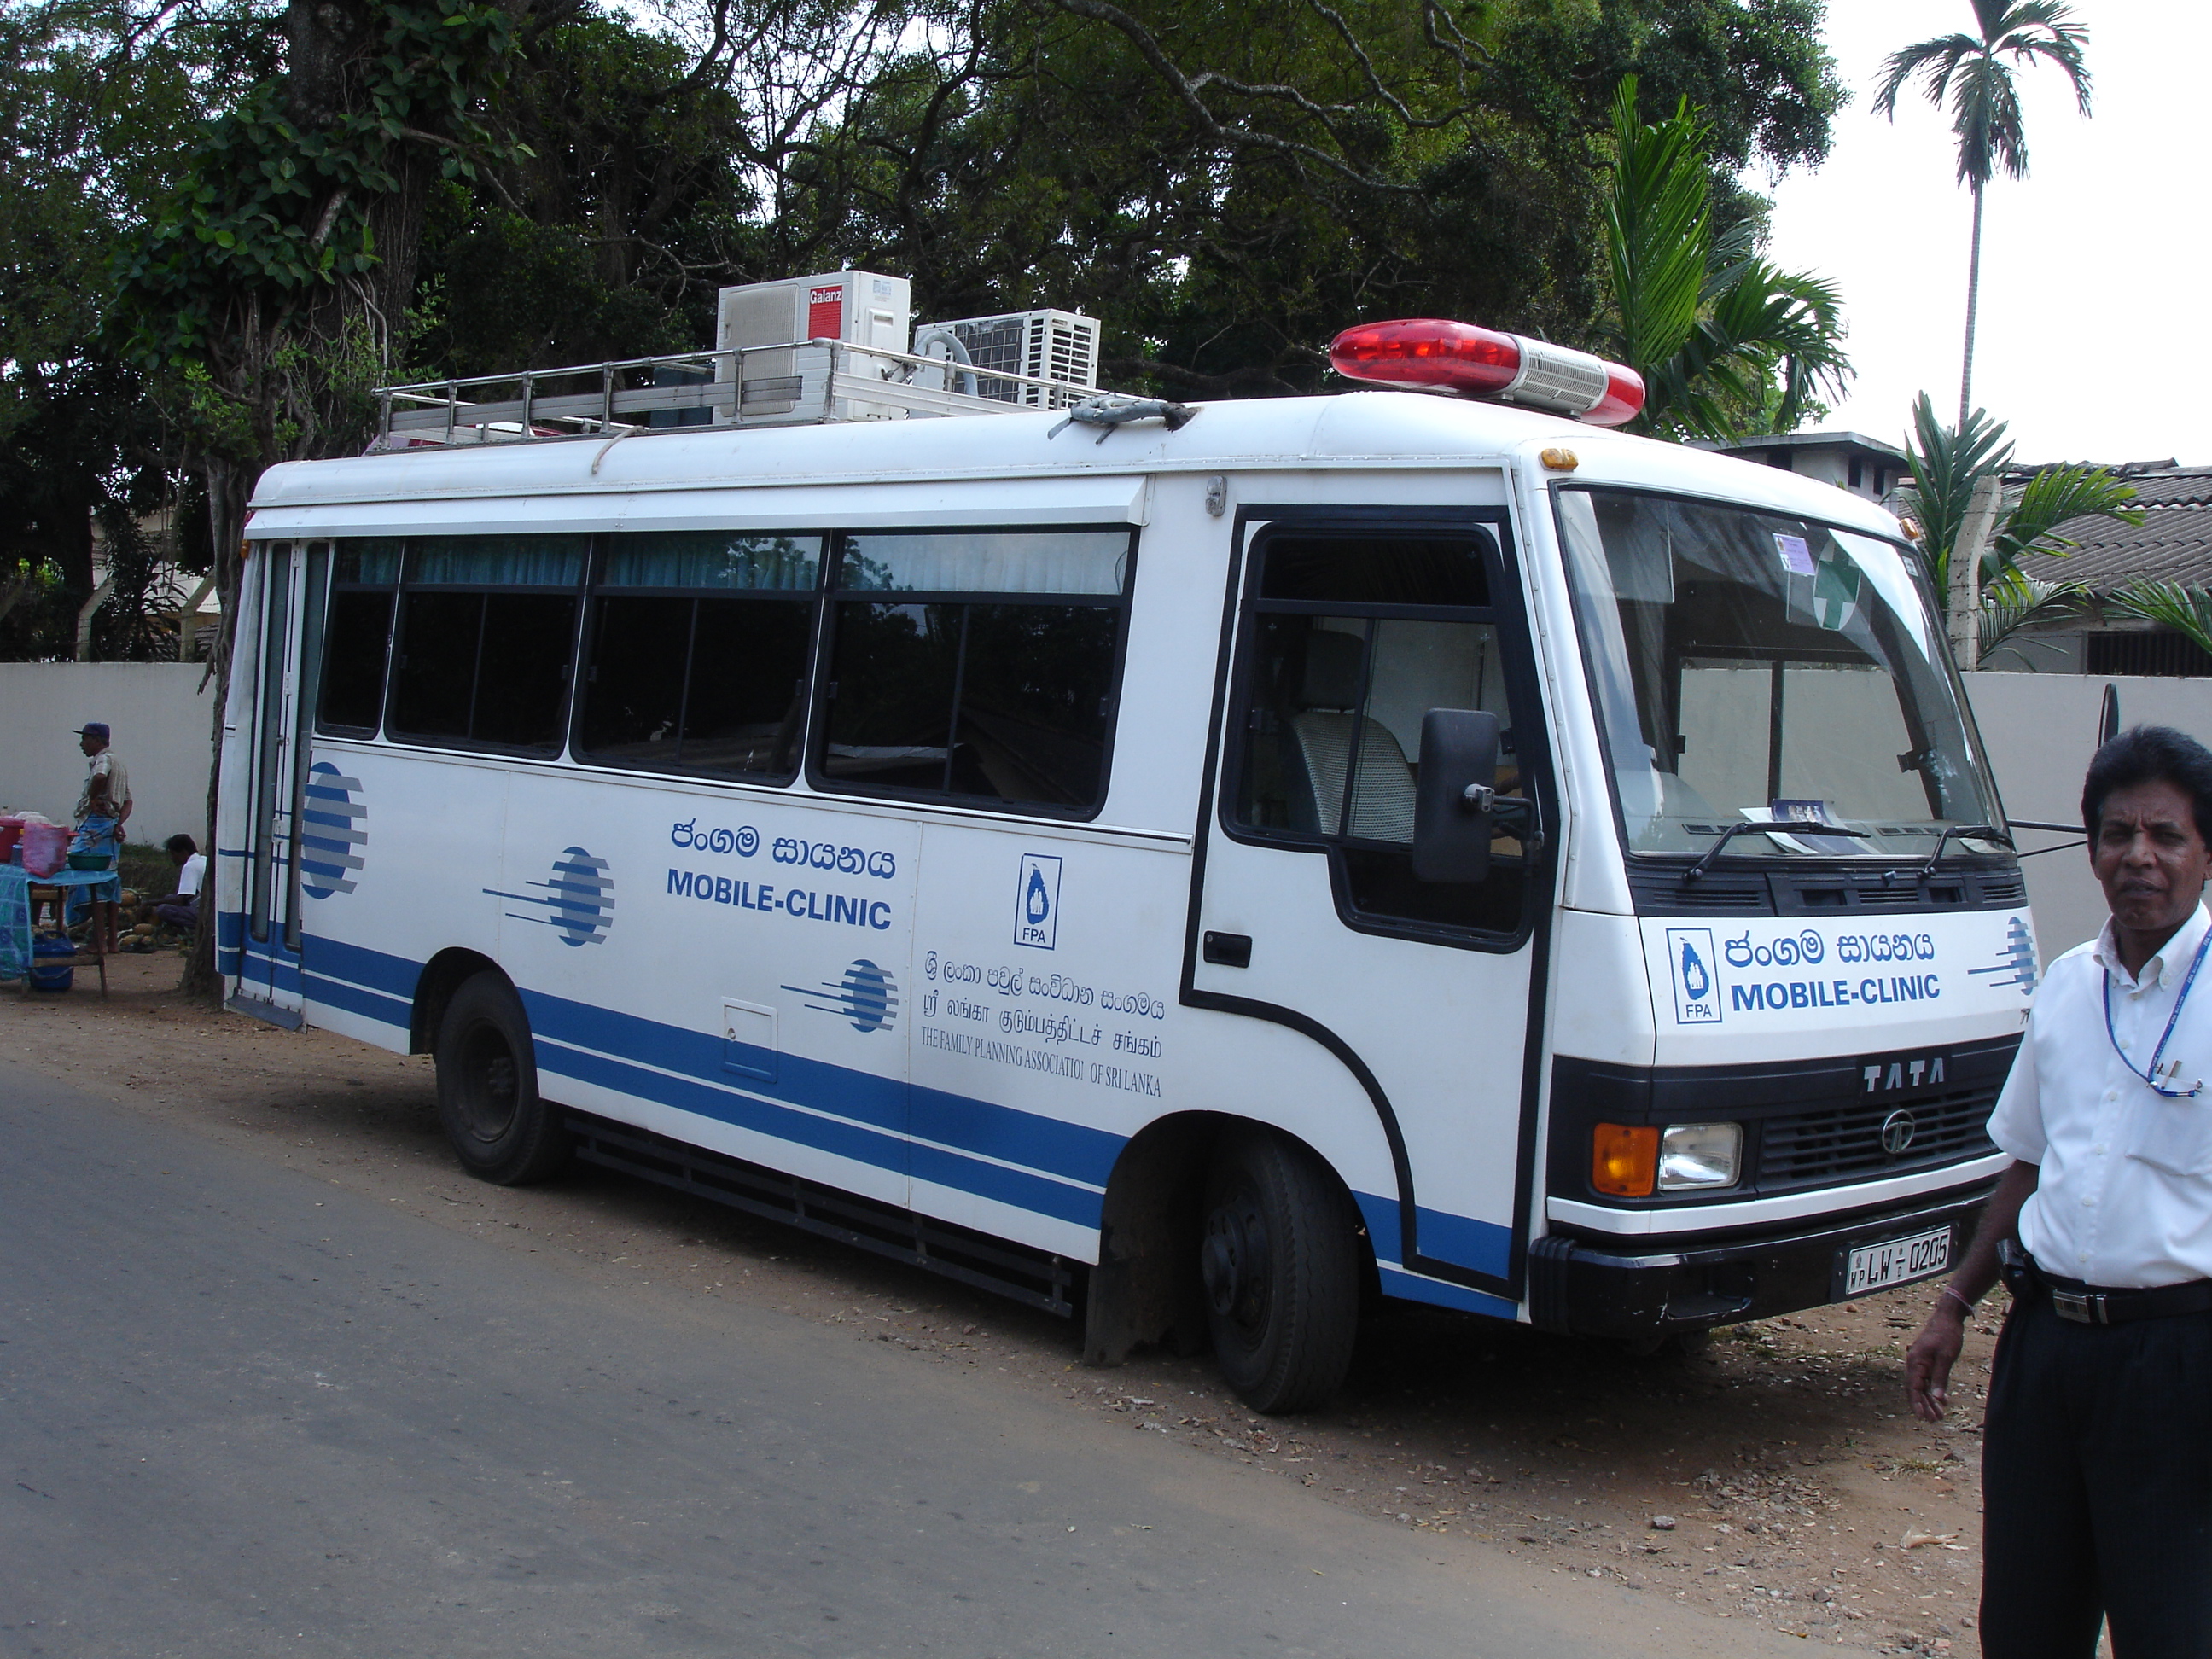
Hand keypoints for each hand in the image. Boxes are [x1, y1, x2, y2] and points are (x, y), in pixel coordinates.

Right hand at [1905, 1301, 1966, 1421]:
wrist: (1948, 1318)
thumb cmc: (1947, 1335)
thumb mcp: (1946, 1357)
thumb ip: (1940, 1378)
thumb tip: (1936, 1399)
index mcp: (1915, 1362)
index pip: (1913, 1387)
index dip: (1917, 1403)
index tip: (1922, 1418)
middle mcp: (1914, 1363)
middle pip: (1916, 1389)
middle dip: (1924, 1406)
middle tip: (1934, 1421)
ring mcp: (1920, 1363)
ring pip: (1922, 1386)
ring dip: (1930, 1400)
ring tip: (1939, 1416)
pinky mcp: (1927, 1362)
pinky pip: (1928, 1380)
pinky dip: (1934, 1391)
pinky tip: (1942, 1401)